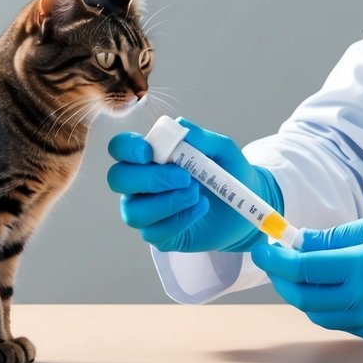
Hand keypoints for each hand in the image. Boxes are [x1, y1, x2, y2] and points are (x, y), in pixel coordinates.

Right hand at [107, 118, 282, 252]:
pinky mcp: (158, 235)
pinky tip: (200, 208)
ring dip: (167, 203)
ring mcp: (145, 211)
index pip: (120, 148)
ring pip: (133, 212)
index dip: (126, 148)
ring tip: (196, 194)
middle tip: (185, 177)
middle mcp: (139, 184)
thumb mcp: (222, 150)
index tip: (149, 153)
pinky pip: (153, 233)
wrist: (244, 206)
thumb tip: (179, 127)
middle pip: (118, 179)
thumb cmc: (227, 172)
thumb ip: (201, 137)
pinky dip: (180, 220)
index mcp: (149, 156)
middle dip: (151, 178)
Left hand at [250, 210, 362, 347]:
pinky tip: (335, 289)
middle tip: (274, 261)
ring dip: (303, 295)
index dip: (275, 258)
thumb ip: (340, 235)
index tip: (262, 247)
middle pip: (303, 297)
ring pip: (319, 315)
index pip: (302, 268)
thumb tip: (301, 240)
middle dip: (281, 279)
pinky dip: (330, 308)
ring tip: (302, 273)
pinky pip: (343, 324)